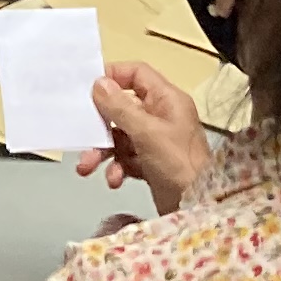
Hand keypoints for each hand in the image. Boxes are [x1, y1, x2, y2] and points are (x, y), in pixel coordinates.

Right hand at [72, 62, 209, 212]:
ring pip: (120, 137)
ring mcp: (156, 141)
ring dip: (102, 151)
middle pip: (122, 108)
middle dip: (100, 125)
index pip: (137, 74)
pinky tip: (115, 180)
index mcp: (167, 99)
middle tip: (81, 135)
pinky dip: (116, 168)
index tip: (87, 89)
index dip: (113, 76)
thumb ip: (120, 108)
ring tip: (87, 167)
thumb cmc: (178, 164)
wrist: (199, 206)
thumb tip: (98, 83)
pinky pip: (126, 158)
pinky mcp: (151, 164)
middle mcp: (161, 116)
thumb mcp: (147, 132)